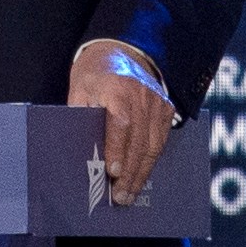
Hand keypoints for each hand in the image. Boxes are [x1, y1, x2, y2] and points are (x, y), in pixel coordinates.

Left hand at [67, 40, 176, 205]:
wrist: (123, 49)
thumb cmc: (95, 72)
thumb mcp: (79, 87)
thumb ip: (80, 114)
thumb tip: (79, 149)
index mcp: (117, 88)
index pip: (120, 123)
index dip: (117, 149)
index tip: (112, 172)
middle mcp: (142, 96)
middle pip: (139, 140)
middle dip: (130, 172)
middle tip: (120, 197)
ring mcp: (157, 102)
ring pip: (154, 144)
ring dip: (142, 172)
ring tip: (130, 193)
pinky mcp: (166, 107)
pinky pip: (162, 139)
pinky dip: (152, 160)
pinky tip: (142, 175)